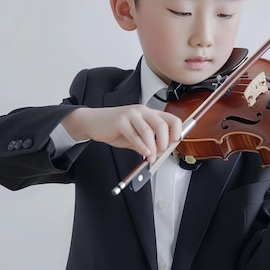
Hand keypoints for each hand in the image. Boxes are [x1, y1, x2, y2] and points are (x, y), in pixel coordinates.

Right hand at [61, 105, 181, 161]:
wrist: (94, 121)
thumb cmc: (116, 128)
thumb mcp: (136, 135)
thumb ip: (148, 142)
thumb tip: (160, 154)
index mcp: (150, 113)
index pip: (172, 119)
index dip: (176, 132)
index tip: (173, 144)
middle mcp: (143, 111)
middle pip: (162, 125)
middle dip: (164, 142)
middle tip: (161, 152)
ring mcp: (131, 115)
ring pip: (149, 131)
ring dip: (152, 148)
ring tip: (151, 157)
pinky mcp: (120, 121)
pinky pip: (134, 135)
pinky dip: (141, 146)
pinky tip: (143, 153)